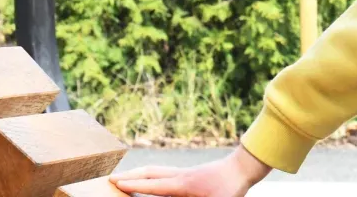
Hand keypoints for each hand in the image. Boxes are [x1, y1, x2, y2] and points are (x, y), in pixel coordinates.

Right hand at [109, 146, 272, 196]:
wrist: (244, 167)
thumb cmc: (232, 189)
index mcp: (182, 184)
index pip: (151, 185)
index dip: (132, 185)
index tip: (115, 183)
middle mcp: (180, 175)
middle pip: (149, 172)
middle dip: (130, 175)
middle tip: (112, 179)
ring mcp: (185, 172)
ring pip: (157, 170)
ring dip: (140, 173)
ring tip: (127, 177)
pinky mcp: (191, 173)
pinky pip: (166, 173)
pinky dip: (153, 175)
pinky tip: (152, 181)